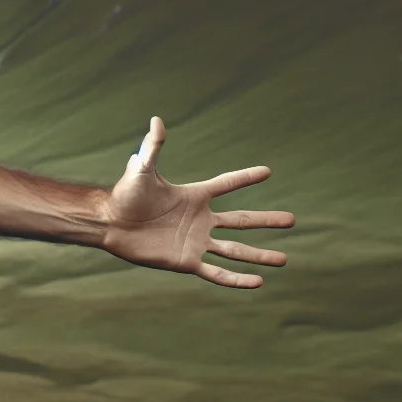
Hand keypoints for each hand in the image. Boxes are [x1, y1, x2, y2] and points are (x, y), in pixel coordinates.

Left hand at [100, 116, 294, 287]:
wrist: (109, 224)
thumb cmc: (125, 195)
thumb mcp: (142, 170)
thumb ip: (152, 147)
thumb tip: (156, 119)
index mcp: (194, 196)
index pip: (227, 185)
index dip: (246, 177)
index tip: (267, 171)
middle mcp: (200, 219)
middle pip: (241, 220)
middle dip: (266, 220)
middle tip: (292, 219)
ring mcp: (195, 241)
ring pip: (235, 249)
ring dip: (260, 254)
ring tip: (286, 259)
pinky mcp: (186, 261)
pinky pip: (216, 273)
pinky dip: (237, 279)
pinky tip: (258, 282)